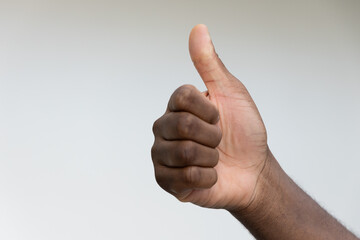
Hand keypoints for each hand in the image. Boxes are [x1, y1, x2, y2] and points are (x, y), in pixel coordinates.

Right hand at [151, 24, 268, 210]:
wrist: (252, 170)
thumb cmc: (243, 132)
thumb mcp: (231, 93)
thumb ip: (210, 64)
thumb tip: (198, 29)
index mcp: (177, 106)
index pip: (182, 97)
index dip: (210, 110)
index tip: (220, 117)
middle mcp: (164, 127)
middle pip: (181, 125)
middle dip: (212, 135)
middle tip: (218, 140)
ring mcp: (162, 154)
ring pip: (183, 152)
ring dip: (210, 157)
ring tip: (213, 158)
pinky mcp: (165, 179)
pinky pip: (184, 177)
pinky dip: (207, 177)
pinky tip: (208, 175)